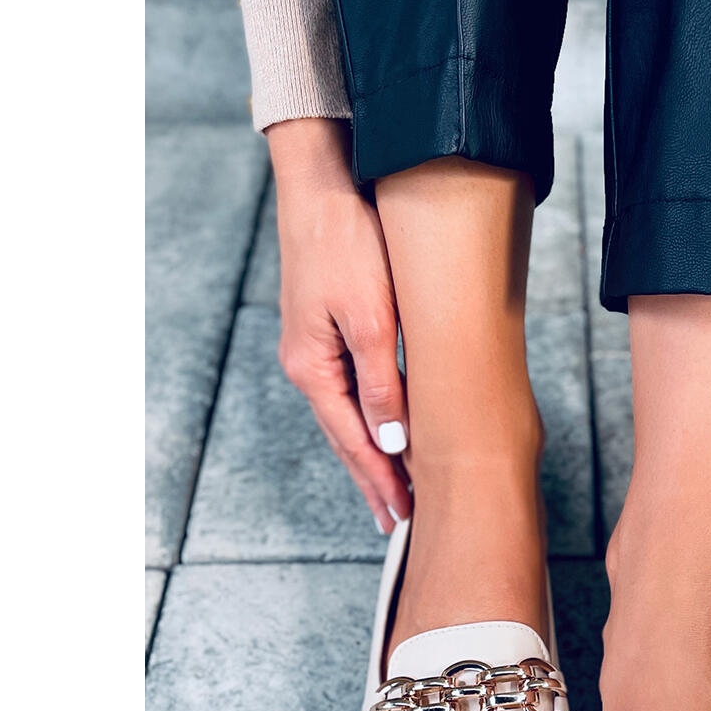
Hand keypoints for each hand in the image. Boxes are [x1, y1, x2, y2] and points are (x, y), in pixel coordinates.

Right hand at [268, 118, 411, 531]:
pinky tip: (380, 436)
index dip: (380, 481)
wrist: (324, 187)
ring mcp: (314, 352)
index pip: (353, 442)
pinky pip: (349, 395)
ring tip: (391, 493)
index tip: (402, 517)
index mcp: (313, 369)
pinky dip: (367, 424)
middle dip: (372, 482)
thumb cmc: (348, 245)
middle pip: (345, 439)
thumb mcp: (371, 318)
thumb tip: (391, 443)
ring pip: (347, 420)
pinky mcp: (327, 334)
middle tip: (397, 523)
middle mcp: (308, 367)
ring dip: (370, 458)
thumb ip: (381, 384)